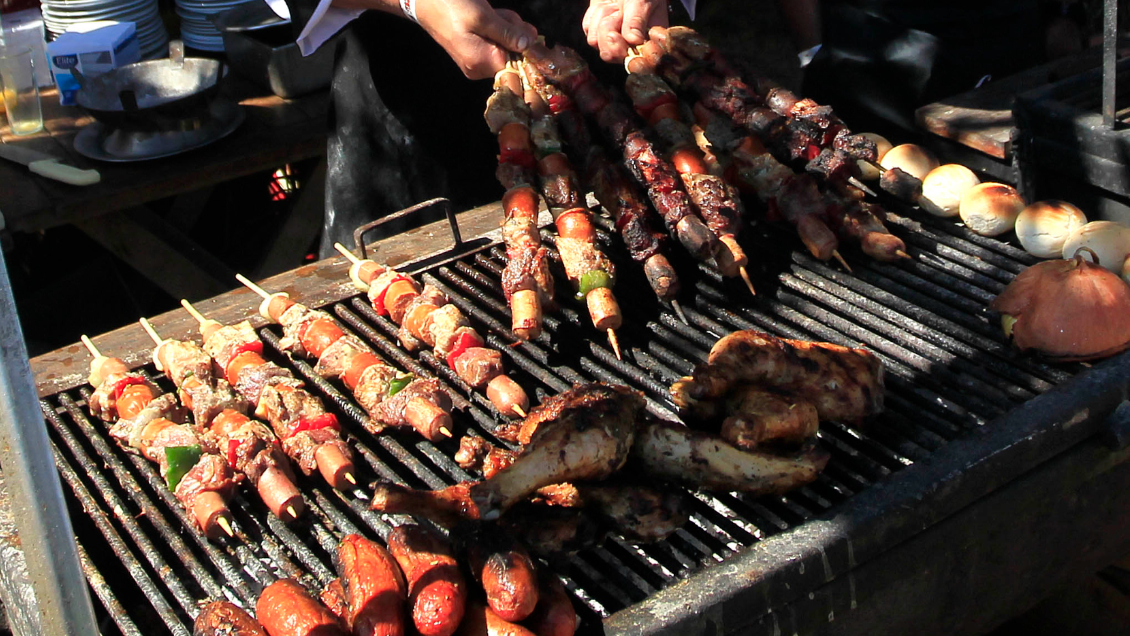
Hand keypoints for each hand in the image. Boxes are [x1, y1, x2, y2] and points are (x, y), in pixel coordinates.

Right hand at [415, 0, 536, 78]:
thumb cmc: (450, 5)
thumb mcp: (482, 16)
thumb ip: (507, 33)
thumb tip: (529, 45)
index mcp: (480, 63)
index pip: (517, 65)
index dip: (524, 47)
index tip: (520, 29)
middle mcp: (478, 67)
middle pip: (513, 55)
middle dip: (513, 32)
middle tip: (498, 15)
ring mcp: (476, 59)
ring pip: (506, 44)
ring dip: (505, 26)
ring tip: (491, 13)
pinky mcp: (475, 49)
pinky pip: (496, 40)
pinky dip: (497, 26)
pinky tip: (489, 15)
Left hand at [582, 0, 667, 62]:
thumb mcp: (643, 0)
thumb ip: (637, 20)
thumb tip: (634, 40)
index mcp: (649, 43)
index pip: (641, 64)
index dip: (631, 57)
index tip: (630, 39)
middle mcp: (630, 47)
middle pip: (611, 55)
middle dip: (611, 33)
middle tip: (619, 13)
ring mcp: (612, 42)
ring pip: (596, 42)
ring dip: (603, 19)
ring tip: (615, 6)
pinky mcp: (597, 33)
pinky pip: (589, 30)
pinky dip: (595, 15)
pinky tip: (607, 6)